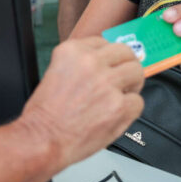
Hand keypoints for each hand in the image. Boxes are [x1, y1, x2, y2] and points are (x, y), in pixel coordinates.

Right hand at [17, 37, 144, 169]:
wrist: (42, 140)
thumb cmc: (45, 113)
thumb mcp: (56, 71)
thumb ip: (81, 63)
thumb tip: (106, 62)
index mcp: (72, 51)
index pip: (104, 42)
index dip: (109, 57)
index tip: (109, 66)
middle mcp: (90, 62)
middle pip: (125, 52)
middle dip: (126, 65)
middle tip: (124, 78)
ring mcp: (107, 83)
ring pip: (136, 72)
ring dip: (132, 85)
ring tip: (122, 96)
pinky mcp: (119, 105)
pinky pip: (138, 101)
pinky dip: (130, 110)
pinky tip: (117, 114)